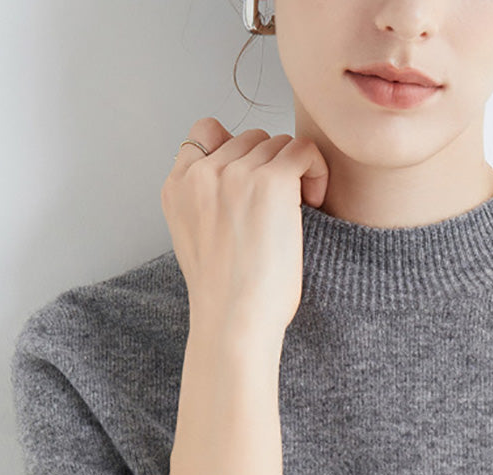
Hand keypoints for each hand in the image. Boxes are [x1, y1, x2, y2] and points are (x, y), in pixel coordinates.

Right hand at [161, 117, 329, 344]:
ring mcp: (235, 174)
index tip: (252, 192)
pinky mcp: (271, 182)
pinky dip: (315, 169)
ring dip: (294, 171)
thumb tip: (239, 182)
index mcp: (177, 187)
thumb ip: (206, 203)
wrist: (234, 323)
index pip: (205, 133)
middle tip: (281, 208)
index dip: (237, 154)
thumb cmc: (226, 298)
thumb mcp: (197, 240)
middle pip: (249, 139)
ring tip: (298, 210)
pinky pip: (303, 149)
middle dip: (270, 166)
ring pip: (277, 143)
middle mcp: (202, 173)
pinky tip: (314, 202)